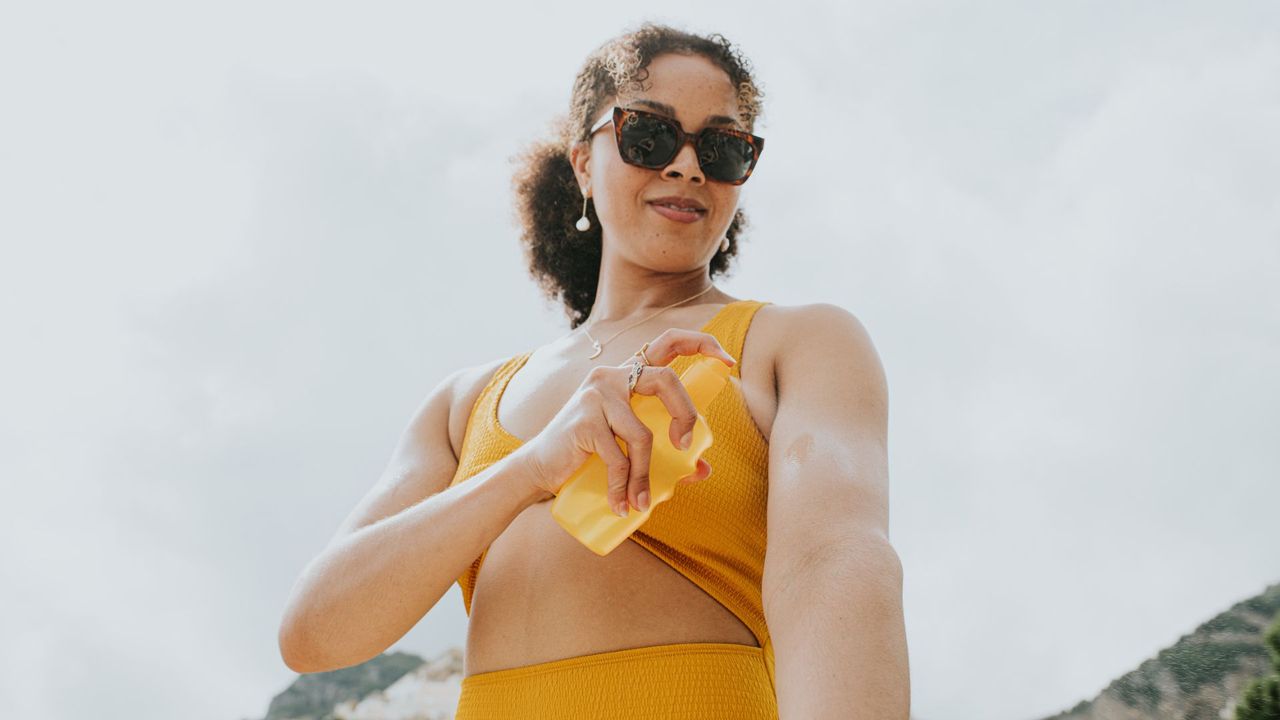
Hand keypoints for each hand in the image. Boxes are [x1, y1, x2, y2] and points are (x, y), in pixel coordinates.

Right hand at [515, 329, 736, 515]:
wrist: (540, 468)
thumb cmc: (588, 455)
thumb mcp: (630, 450)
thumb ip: (665, 454)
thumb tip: (703, 469)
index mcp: (628, 375)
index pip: (668, 344)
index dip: (701, 344)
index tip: (727, 360)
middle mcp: (612, 376)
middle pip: (666, 379)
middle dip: (685, 413)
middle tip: (686, 446)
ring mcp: (595, 395)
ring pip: (642, 433)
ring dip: (646, 474)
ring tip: (642, 501)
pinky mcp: (583, 420)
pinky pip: (618, 458)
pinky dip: (624, 486)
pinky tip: (622, 505)